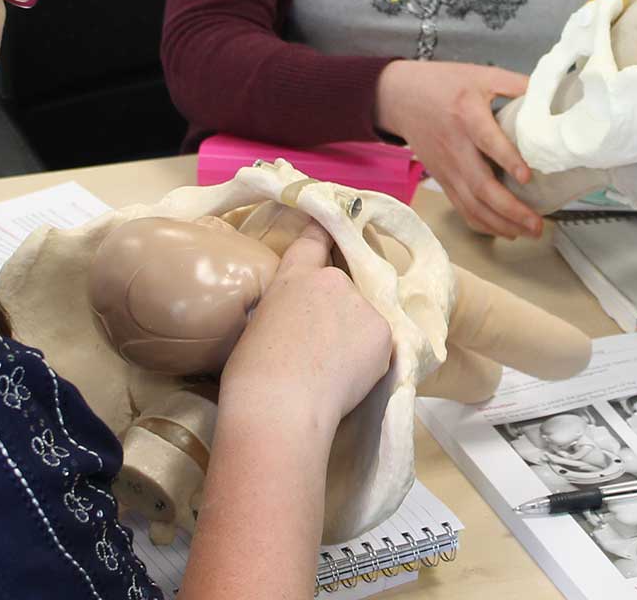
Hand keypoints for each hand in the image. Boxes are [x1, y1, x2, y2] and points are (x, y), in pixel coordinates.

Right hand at [219, 224, 392, 435]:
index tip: (330, 229)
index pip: (314, 241)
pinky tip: (345, 380)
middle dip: (336, 312)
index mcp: (294, 276)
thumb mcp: (260, 324)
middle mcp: (332, 280)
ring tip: (330, 372)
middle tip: (319, 349)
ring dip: (352, 336)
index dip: (324, 233)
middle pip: (341, 289)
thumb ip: (287, 310)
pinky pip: (376, 343)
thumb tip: (299, 322)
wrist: (281, 406)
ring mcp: (361, 304)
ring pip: (362, 318)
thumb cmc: (253, 374)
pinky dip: (366, 360)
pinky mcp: (383, 332)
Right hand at [375, 59, 540, 237]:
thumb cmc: (444, 83)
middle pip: (480, 185)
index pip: (487, 141)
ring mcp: (447, 167)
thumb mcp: (480, 75)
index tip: (527, 177)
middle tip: (537, 223)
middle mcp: (456, 146)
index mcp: (467, 115)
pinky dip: (482, 224)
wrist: (400, 97)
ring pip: (471, 204)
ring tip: (527, 231)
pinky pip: (461, 207)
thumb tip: (552, 94)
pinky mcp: (442, 179)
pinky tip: (504, 231)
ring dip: (500, 223)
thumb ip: (515, 84)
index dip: (507, 160)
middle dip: (510, 209)